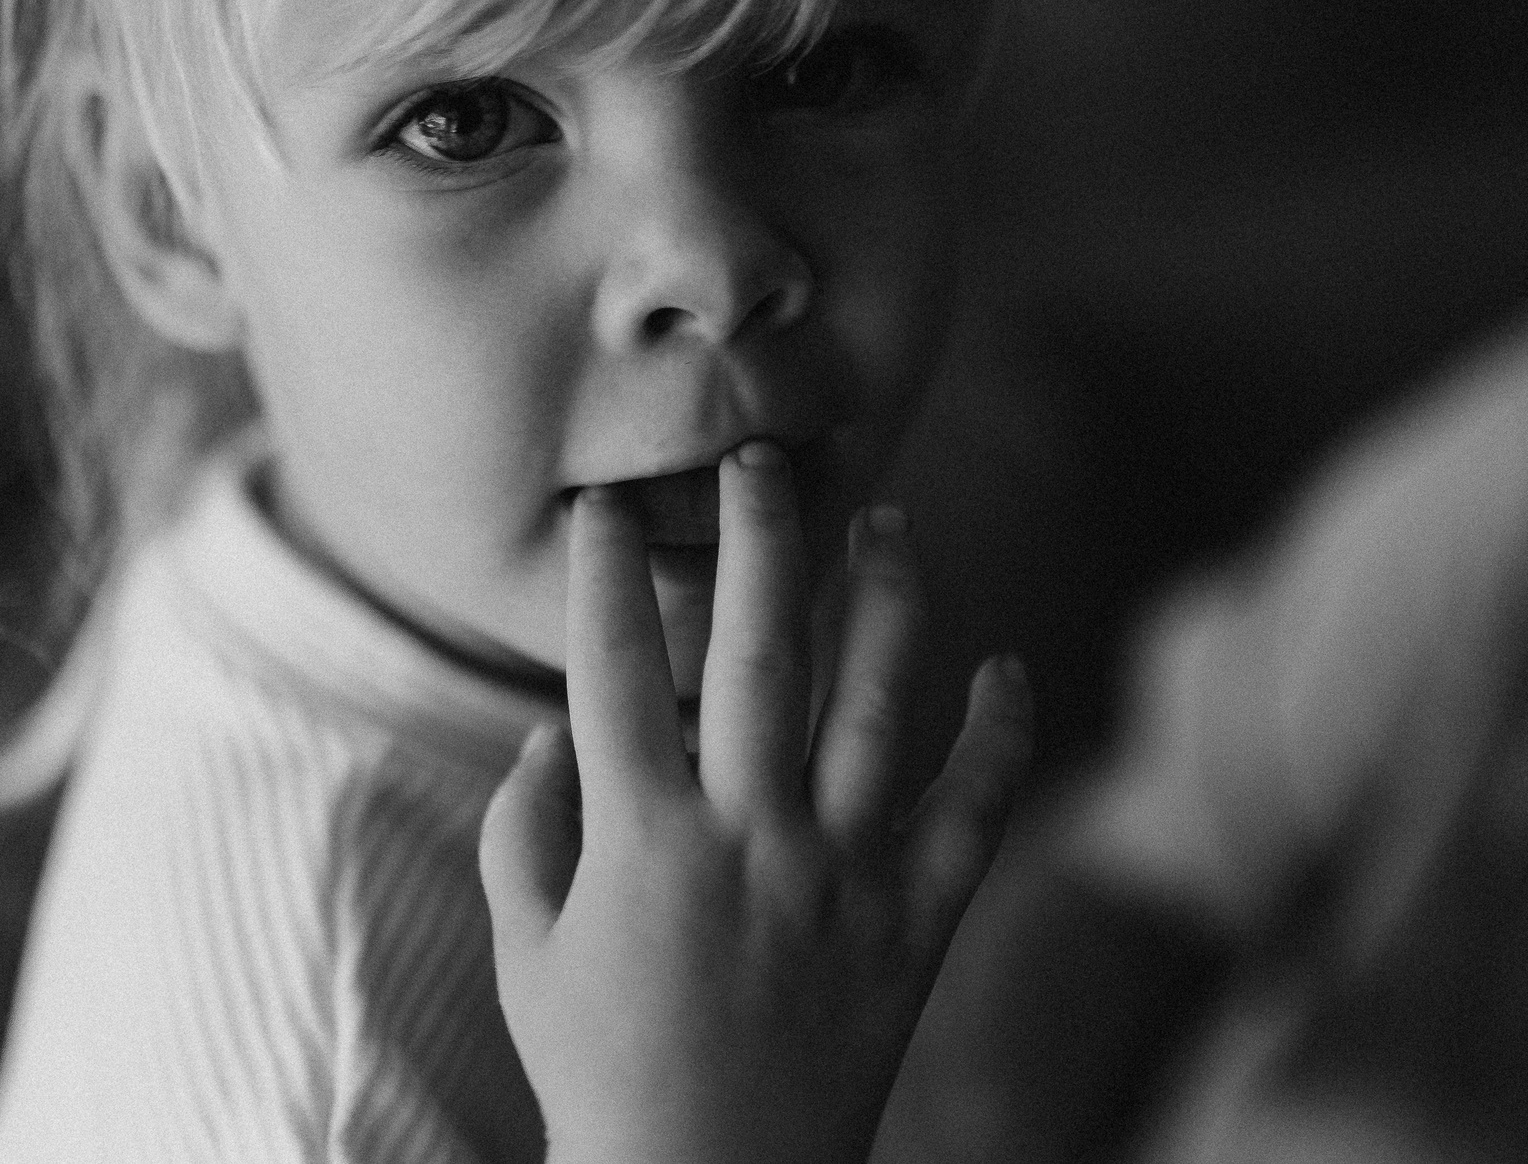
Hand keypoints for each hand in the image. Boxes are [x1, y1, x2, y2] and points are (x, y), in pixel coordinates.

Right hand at [479, 440, 1032, 1163]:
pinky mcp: (914, 925)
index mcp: (639, 842)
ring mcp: (841, 877)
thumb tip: (550, 733)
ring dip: (887, 601)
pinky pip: (974, 813)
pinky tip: (1004, 667)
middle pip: (757, 650)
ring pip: (877, 705)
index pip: (611, 670)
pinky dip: (999, 736)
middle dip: (760, 536)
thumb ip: (522, 834)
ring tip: (887, 524)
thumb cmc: (599, 1073)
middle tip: (764, 454)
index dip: (605, 575)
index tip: (607, 503)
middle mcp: (748, 839)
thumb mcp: (526, 955)